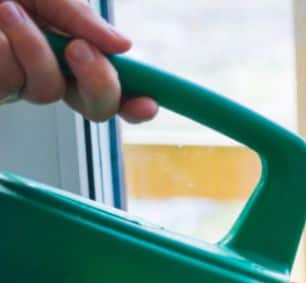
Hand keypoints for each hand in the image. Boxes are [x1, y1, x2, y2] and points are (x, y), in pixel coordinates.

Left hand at [0, 0, 155, 121]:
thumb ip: (78, 16)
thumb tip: (122, 45)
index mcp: (67, 49)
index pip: (112, 84)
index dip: (134, 100)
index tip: (149, 102)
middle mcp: (46, 71)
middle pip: (95, 107)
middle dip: (98, 82)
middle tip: (80, 49)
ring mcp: (15, 83)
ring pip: (48, 90)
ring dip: (34, 48)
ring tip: (8, 10)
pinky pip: (12, 81)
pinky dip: (7, 48)